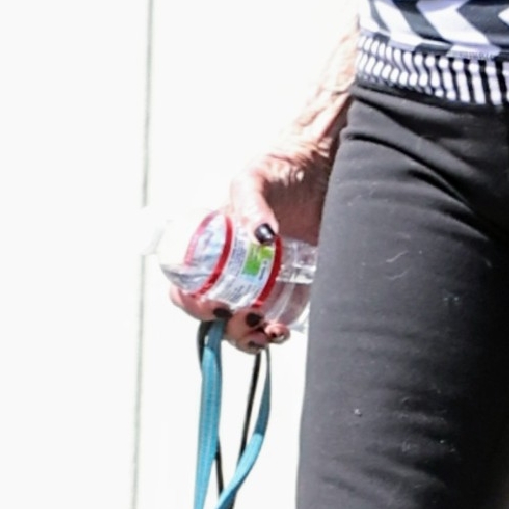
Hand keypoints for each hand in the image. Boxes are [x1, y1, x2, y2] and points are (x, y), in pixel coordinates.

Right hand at [169, 144, 333, 351]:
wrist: (322, 170)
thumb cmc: (278, 170)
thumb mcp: (254, 180)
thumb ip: (251, 204)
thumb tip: (263, 237)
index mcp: (211, 248)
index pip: (185, 287)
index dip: (191, 303)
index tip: (213, 306)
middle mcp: (232, 269)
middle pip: (214, 315)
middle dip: (224, 328)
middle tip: (246, 319)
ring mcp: (261, 282)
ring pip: (242, 326)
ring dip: (248, 338)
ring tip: (267, 331)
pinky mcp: (292, 290)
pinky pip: (276, 322)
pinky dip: (275, 333)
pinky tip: (282, 328)